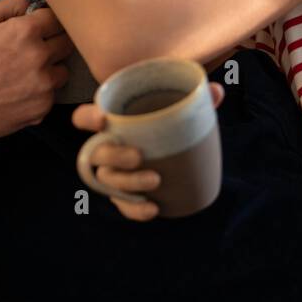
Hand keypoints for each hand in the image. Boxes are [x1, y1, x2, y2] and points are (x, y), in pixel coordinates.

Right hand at [0, 0, 74, 140]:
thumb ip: (9, 5)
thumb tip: (31, 4)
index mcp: (26, 31)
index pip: (57, 17)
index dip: (48, 21)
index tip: (42, 27)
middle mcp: (40, 56)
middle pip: (67, 42)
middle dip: (54, 42)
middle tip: (36, 49)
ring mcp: (44, 84)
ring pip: (63, 70)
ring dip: (51, 69)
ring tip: (29, 73)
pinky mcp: (44, 107)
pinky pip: (53, 93)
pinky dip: (42, 92)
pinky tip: (22, 91)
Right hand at [71, 82, 225, 221]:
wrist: (173, 154)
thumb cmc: (166, 123)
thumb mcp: (180, 109)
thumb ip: (196, 99)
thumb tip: (217, 92)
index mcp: (111, 121)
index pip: (84, 117)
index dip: (87, 118)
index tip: (103, 119)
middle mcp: (106, 148)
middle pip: (96, 153)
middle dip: (114, 156)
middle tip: (139, 156)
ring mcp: (112, 173)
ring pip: (108, 180)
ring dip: (129, 183)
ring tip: (156, 181)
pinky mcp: (124, 195)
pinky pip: (123, 205)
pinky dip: (135, 209)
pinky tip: (154, 208)